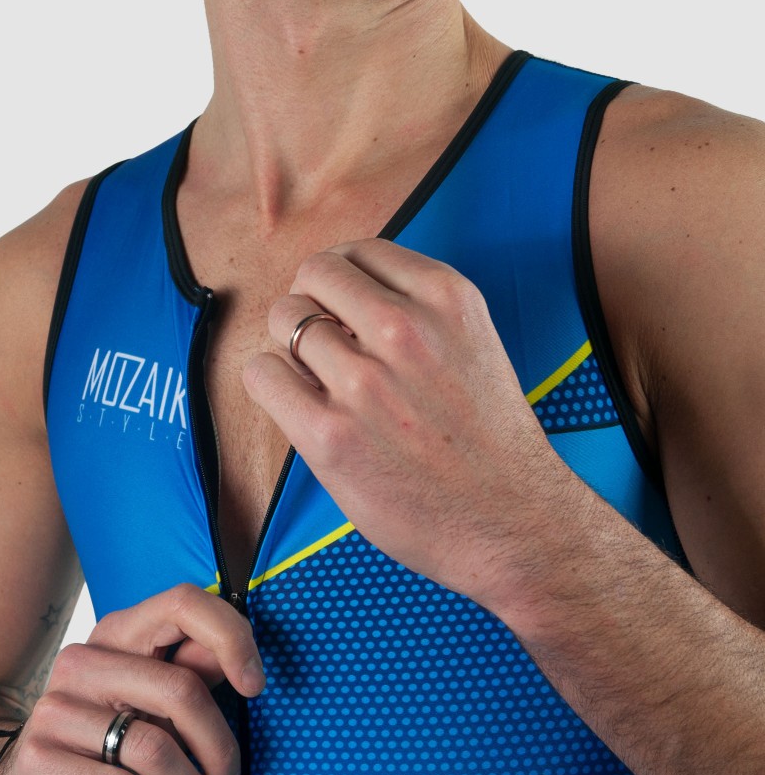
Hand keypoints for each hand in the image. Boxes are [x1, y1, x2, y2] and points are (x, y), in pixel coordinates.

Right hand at [0, 584, 264, 774]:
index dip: (231, 636)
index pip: (182, 603)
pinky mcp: (41, 760)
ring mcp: (56, 708)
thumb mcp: (150, 701)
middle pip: (181, 690)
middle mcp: (83, 660)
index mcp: (117, 633)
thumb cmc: (106, 741)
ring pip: (156, 748)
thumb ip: (192, 673)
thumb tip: (241, 661)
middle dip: (221, 750)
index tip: (256, 687)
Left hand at [243, 239, 576, 611]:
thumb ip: (418, 311)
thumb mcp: (474, 345)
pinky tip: (298, 407)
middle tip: (319, 345)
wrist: (512, 523)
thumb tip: (341, 296)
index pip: (358, 251)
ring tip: (315, 382)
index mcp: (447, 299)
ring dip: (288, 347)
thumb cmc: (488, 442)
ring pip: (283, 321)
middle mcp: (405, 330)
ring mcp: (365, 383)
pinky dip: (269, 385)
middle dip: (309, 304)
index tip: (340, 310)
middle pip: (313, 275)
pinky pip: (262, 375)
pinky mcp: (330, 436)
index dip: (340, 281)